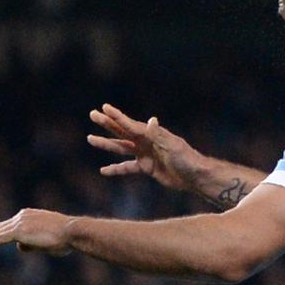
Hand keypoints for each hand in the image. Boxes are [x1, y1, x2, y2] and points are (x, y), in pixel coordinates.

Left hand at [0, 209, 73, 255]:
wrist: (72, 231)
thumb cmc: (64, 237)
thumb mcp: (44, 241)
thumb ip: (31, 243)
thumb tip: (19, 247)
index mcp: (28, 216)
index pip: (8, 224)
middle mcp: (22, 216)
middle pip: (0, 226)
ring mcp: (20, 222)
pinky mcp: (20, 230)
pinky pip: (1, 237)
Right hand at [88, 104, 203, 191]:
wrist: (194, 176)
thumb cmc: (186, 158)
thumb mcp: (171, 145)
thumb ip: (158, 134)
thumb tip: (151, 120)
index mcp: (150, 134)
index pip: (129, 124)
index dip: (116, 116)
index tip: (104, 107)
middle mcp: (145, 141)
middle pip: (121, 132)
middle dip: (107, 124)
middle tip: (92, 114)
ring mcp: (145, 154)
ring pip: (120, 148)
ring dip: (106, 144)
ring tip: (90, 139)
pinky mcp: (146, 167)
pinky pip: (127, 167)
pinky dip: (116, 169)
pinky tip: (103, 170)